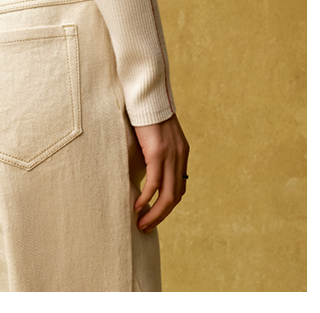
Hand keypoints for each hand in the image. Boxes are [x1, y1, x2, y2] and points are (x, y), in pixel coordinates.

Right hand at [132, 113, 189, 231]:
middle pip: (175, 197)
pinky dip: (147, 199)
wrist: (147, 92)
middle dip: (161, 215)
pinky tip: (138, 206)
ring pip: (167, 196)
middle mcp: (179, 157)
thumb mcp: (156, 135)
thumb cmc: (145, 111)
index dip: (166, 204)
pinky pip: (154, 184)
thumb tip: (144, 166)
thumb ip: (155, 150)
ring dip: (154, 214)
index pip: (178, 187)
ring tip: (142, 224)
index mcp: (181, 153)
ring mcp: (170, 156)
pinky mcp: (158, 153)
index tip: (153, 213)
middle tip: (147, 227)